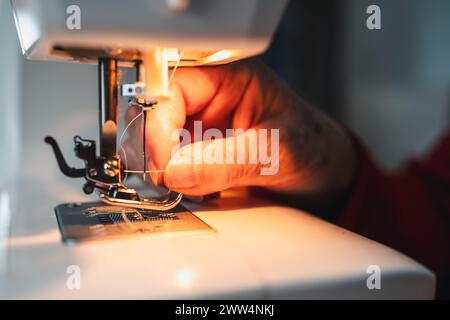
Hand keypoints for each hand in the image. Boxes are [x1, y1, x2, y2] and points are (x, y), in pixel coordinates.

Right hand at [123, 59, 355, 208]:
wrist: (324, 176)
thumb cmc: (314, 148)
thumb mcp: (278, 151)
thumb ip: (229, 161)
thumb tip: (176, 171)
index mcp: (229, 76)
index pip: (173, 89)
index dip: (160, 125)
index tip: (164, 164)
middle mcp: (209, 98)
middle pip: (157, 117)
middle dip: (159, 151)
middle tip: (169, 181)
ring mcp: (202, 127)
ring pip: (159, 145)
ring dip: (167, 171)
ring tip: (196, 187)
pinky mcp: (200, 154)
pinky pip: (171, 167)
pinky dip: (177, 183)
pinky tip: (200, 190)